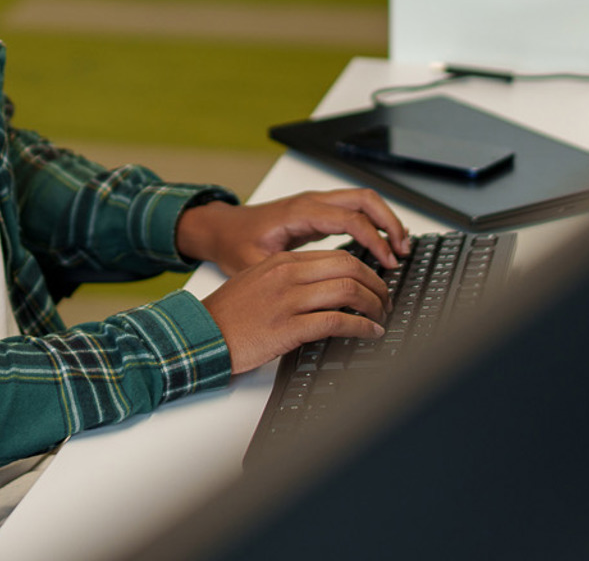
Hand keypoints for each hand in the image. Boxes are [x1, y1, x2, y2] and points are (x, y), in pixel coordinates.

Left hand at [176, 189, 409, 275]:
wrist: (220, 229)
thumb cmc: (235, 244)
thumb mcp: (257, 265)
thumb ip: (288, 278)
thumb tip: (317, 300)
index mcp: (299, 212)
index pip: (350, 218)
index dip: (375, 239)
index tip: (389, 263)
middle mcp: (311, 202)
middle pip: (364, 198)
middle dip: (390, 221)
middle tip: (404, 251)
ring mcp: (315, 203)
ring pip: (361, 199)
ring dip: (384, 219)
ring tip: (400, 247)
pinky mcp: (316, 211)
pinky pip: (352, 208)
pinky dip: (372, 221)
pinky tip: (381, 243)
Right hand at [201, 248, 390, 373]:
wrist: (202, 332)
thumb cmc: (229, 312)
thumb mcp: (259, 281)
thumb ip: (291, 278)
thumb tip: (326, 287)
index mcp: (283, 262)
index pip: (337, 256)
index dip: (366, 270)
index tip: (375, 284)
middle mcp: (288, 275)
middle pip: (349, 267)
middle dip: (377, 284)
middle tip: (385, 300)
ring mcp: (288, 300)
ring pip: (348, 291)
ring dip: (374, 305)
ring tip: (382, 317)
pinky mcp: (288, 328)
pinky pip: (336, 322)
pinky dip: (361, 327)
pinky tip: (369, 333)